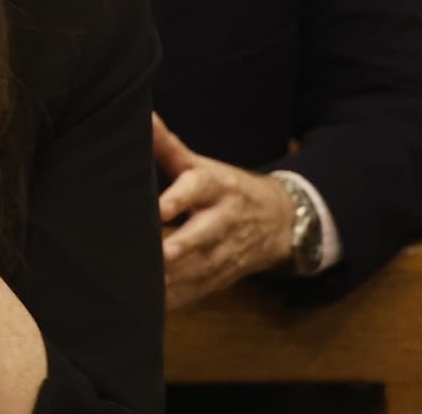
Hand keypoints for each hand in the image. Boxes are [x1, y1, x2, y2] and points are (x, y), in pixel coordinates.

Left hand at [153, 113, 292, 309]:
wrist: (279, 219)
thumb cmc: (225, 187)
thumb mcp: (201, 164)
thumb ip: (169, 145)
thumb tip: (143, 117)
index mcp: (215, 187)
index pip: (197, 189)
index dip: (179, 199)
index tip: (160, 209)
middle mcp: (221, 220)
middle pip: (201, 235)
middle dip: (179, 247)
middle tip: (156, 254)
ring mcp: (225, 251)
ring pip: (199, 267)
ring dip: (172, 277)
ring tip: (141, 281)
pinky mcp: (222, 276)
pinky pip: (199, 289)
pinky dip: (177, 298)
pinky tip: (151, 303)